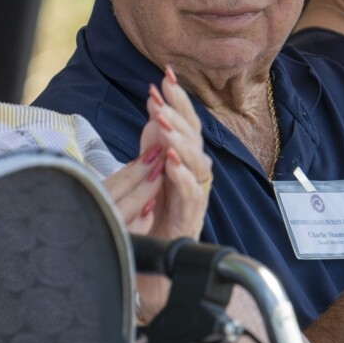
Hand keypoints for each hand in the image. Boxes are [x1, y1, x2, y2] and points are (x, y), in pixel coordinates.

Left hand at [104, 67, 212, 322]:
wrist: (148, 267)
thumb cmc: (150, 220)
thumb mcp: (146, 172)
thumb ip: (151, 142)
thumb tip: (153, 106)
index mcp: (185, 163)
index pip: (185, 124)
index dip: (178, 99)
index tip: (165, 75)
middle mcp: (194, 178)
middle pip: (196, 139)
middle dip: (178, 114)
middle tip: (159, 96)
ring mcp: (194, 199)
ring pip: (197, 164)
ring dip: (180, 141)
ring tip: (163, 124)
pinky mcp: (190, 221)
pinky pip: (191, 196)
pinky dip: (181, 176)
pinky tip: (170, 162)